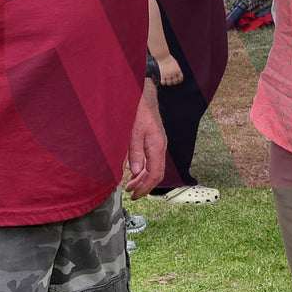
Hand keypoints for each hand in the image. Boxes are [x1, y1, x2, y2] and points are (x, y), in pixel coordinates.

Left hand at [124, 80, 166, 198]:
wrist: (144, 97)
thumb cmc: (138, 112)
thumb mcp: (132, 133)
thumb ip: (134, 153)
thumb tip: (136, 172)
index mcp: (156, 147)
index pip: (154, 174)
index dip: (144, 187)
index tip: (133, 194)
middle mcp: (160, 147)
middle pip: (157, 174)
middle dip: (144, 186)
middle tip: (131, 194)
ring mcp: (159, 145)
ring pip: (155, 169)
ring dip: (144, 179)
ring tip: (130, 185)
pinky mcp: (155, 142)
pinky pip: (153, 161)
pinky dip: (145, 170)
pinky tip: (136, 172)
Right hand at [155, 54, 183, 85]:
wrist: (163, 56)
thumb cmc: (169, 59)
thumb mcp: (176, 64)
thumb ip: (177, 70)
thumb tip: (176, 75)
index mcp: (178, 70)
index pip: (181, 78)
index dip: (179, 80)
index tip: (178, 81)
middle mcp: (174, 73)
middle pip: (175, 82)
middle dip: (174, 82)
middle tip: (172, 81)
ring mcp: (168, 75)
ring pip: (169, 83)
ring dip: (169, 83)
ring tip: (167, 80)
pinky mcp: (162, 75)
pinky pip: (163, 82)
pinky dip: (163, 83)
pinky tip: (163, 80)